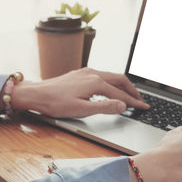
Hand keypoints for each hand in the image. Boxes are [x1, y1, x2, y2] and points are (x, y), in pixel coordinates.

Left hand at [11, 67, 148, 117]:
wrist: (37, 94)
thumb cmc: (56, 104)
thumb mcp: (82, 110)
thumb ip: (104, 107)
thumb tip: (122, 105)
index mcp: (95, 82)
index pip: (120, 94)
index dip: (133, 102)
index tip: (143, 107)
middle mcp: (93, 73)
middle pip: (120, 80)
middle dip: (132, 90)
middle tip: (140, 100)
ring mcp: (87, 72)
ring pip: (112, 76)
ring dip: (123, 85)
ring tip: (129, 95)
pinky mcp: (81, 73)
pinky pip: (103, 76)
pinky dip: (112, 82)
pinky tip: (111, 88)